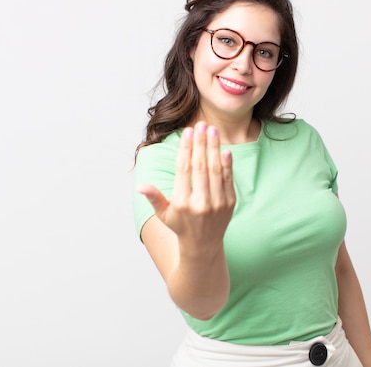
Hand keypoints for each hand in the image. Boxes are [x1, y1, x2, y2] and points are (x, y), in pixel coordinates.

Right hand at [137, 121, 235, 255]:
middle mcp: (200, 203)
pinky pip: (228, 179)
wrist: (203, 246)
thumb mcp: (163, 214)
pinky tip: (225, 149)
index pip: (184, 169)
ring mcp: (217, 203)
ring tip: (212, 130)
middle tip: (201, 124)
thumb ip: (154, 198)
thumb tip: (140, 186)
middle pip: (200, 166)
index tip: (187, 132)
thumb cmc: (180, 226)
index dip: (186, 148)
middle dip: (200, 143)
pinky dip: (227, 164)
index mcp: (181, 203)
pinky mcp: (230, 203)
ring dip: (214, 148)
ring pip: (215, 170)